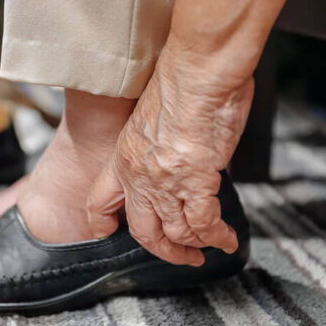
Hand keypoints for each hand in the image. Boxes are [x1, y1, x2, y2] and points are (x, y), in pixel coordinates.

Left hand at [86, 47, 253, 265]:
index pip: (99, 203)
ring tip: (208, 248)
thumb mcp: (149, 119)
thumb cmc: (179, 82)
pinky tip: (226, 239)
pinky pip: (203, 224)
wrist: (196, 71)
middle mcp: (138, 176)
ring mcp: (165, 182)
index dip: (102, 225)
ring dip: (193, 246)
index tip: (110, 234)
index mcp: (122, 158)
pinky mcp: (195, 182)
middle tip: (180, 255)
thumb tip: (174, 158)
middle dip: (162, 250)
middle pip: (142, 231)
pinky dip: (217, 236)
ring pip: (175, 233)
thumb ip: (156, 146)